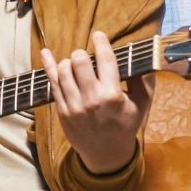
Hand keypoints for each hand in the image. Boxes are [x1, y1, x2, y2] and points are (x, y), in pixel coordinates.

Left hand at [40, 31, 150, 174]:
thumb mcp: (142, 104)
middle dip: (83, 54)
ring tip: (77, 66)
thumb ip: (144, 80)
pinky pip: (52, 84)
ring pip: (63, 71)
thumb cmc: (126, 126)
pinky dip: (48, 66)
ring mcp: (74, 106)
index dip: (101, 43)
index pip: (105, 60)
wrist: (107, 155)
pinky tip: (46, 53)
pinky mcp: (62, 111)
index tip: (98, 35)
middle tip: (87, 58)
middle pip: (79, 62)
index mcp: (113, 96)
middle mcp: (92, 100)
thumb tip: (142, 56)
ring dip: (70, 62)